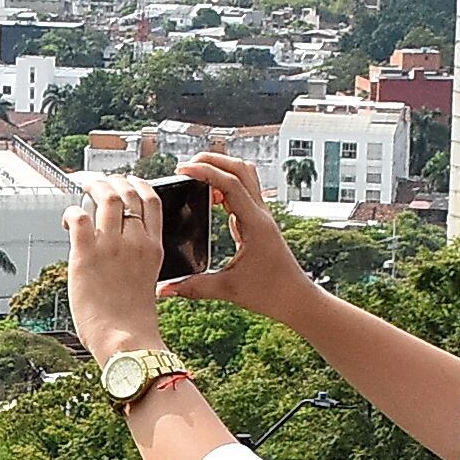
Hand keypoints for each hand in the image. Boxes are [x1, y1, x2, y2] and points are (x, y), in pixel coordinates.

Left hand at [61, 172, 170, 362]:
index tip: (127, 181)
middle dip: (111, 181)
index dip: (138, 184)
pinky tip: (68, 220)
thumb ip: (138, 258)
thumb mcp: (147, 279)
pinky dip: (72, 212)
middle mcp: (135, 241)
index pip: (152, 201)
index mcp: (154, 247)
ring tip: (82, 189)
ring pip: (105, 197)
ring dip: (92, 187)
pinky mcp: (86, 255)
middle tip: (98, 183)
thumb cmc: (133, 319)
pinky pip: (78, 217)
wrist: (126, 341)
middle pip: (127, 192)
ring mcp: (112, 246)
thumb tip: (117, 247)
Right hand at [161, 153, 308, 319]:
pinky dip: (224, 186)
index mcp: (255, 224)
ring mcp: (261, 215)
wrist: (296, 299)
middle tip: (185, 166)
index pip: (231, 184)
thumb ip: (193, 287)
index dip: (205, 171)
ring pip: (244, 176)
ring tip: (195, 177)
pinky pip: (243, 192)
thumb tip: (163, 290)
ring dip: (221, 169)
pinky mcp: (259, 221)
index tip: (182, 170)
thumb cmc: (269, 294)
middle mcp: (261, 214)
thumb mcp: (227, 290)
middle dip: (213, 160)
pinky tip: (209, 198)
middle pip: (240, 169)